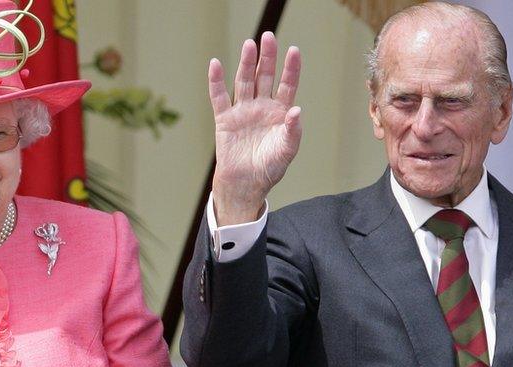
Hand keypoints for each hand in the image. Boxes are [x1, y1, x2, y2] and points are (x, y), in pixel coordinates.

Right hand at [209, 31, 301, 224]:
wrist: (247, 184)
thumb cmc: (270, 168)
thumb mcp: (287, 150)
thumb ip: (293, 130)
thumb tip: (296, 109)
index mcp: (279, 113)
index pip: (287, 85)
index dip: (291, 68)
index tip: (294, 51)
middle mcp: (261, 107)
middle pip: (265, 77)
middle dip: (267, 57)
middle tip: (269, 37)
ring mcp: (242, 111)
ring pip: (244, 82)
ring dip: (246, 63)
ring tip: (249, 45)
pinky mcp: (224, 119)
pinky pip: (219, 97)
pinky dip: (216, 81)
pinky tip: (216, 64)